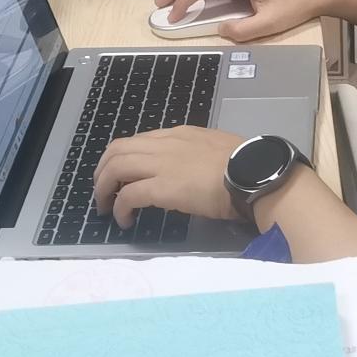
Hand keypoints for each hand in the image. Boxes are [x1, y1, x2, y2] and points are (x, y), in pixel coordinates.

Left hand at [93, 126, 241, 226]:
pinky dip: (120, 208)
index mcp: (179, 135)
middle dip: (103, 171)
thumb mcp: (216, 149)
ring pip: (115, 168)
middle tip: (102, 192)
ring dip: (104, 189)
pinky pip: (128, 195)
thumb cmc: (243, 165)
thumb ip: (196, 155)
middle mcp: (165, 144)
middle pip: (117, 150)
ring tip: (106, 207)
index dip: (122, 158)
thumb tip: (189, 171)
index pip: (138, 140)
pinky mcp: (162, 187)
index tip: (120, 176)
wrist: (253, 174)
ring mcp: (162, 164)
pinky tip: (124, 220)